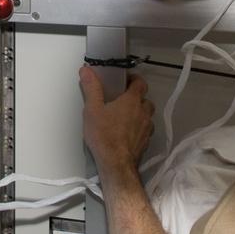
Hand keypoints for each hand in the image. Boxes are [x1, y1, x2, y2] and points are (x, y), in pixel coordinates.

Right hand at [79, 67, 154, 181]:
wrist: (116, 164)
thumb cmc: (104, 135)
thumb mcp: (92, 109)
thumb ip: (91, 88)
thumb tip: (87, 70)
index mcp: (132, 101)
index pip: (140, 83)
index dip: (134, 79)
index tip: (125, 80)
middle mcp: (143, 113)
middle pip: (145, 99)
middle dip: (136, 97)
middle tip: (122, 99)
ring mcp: (147, 128)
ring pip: (147, 115)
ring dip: (139, 113)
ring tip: (124, 116)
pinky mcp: (145, 142)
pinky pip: (145, 129)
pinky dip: (138, 127)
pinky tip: (126, 132)